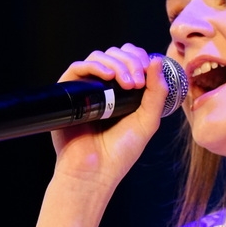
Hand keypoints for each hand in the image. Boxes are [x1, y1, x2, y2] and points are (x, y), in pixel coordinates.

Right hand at [49, 43, 169, 188]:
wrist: (94, 172)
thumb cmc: (120, 153)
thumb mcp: (147, 121)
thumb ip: (156, 93)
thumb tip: (156, 61)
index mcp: (122, 92)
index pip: (129, 60)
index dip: (139, 57)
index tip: (148, 69)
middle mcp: (103, 88)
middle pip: (115, 55)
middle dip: (130, 61)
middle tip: (137, 82)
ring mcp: (86, 89)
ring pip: (99, 57)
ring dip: (116, 64)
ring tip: (127, 83)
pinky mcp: (69, 93)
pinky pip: (78, 68)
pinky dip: (95, 66)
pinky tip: (108, 76)